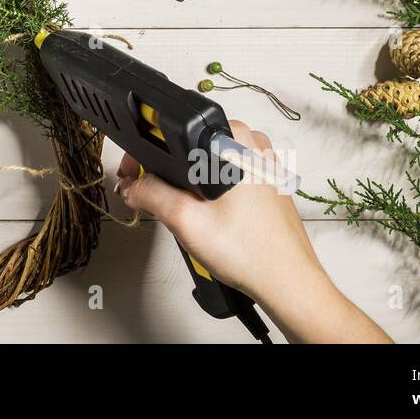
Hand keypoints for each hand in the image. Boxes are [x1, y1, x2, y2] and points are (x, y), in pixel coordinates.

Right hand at [115, 120, 389, 343]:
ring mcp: (264, 163)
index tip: (132, 176)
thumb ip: (150, 194)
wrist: (288, 284)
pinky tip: (208, 218)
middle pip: (190, 148)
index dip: (143, 156)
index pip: (174, 134)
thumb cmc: (252, 253)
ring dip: (187, 183)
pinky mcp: (268, 182)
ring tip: (183, 212)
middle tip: (151, 198)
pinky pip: (227, 176)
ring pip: (208, 163)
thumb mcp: (185, 220)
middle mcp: (253, 145)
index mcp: (235, 140)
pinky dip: (209, 191)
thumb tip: (131, 186)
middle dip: (164, 172)